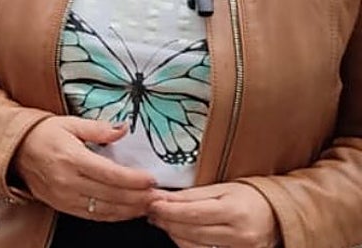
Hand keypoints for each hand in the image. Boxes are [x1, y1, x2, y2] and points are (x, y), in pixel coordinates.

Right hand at [11, 116, 155, 221]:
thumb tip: (123, 128)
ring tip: (148, 205)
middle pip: (112, 195)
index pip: (110, 174)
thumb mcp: (69, 123)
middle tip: (159, 196)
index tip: (152, 180)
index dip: (134, 180)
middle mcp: (67, 180)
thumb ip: (98, 128)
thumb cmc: (43, 134)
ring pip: (105, 209)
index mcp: (71, 157)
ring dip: (130, 210)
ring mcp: (64, 196)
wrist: (15, 150)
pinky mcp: (62, 206)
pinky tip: (127, 211)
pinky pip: (94, 216)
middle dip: (139, 198)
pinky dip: (114, 215)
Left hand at [148, 182, 278, 247]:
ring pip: (195, 247)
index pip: (193, 213)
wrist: (277, 216)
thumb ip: (192, 195)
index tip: (152, 203)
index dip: (168, 210)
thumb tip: (162, 197)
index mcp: (235, 211)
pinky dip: (188, 245)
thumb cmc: (248, 199)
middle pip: (192, 232)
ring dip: (174, 234)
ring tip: (164, 222)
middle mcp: (240, 235)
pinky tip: (180, 235)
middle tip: (153, 212)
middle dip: (167, 222)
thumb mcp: (222, 189)